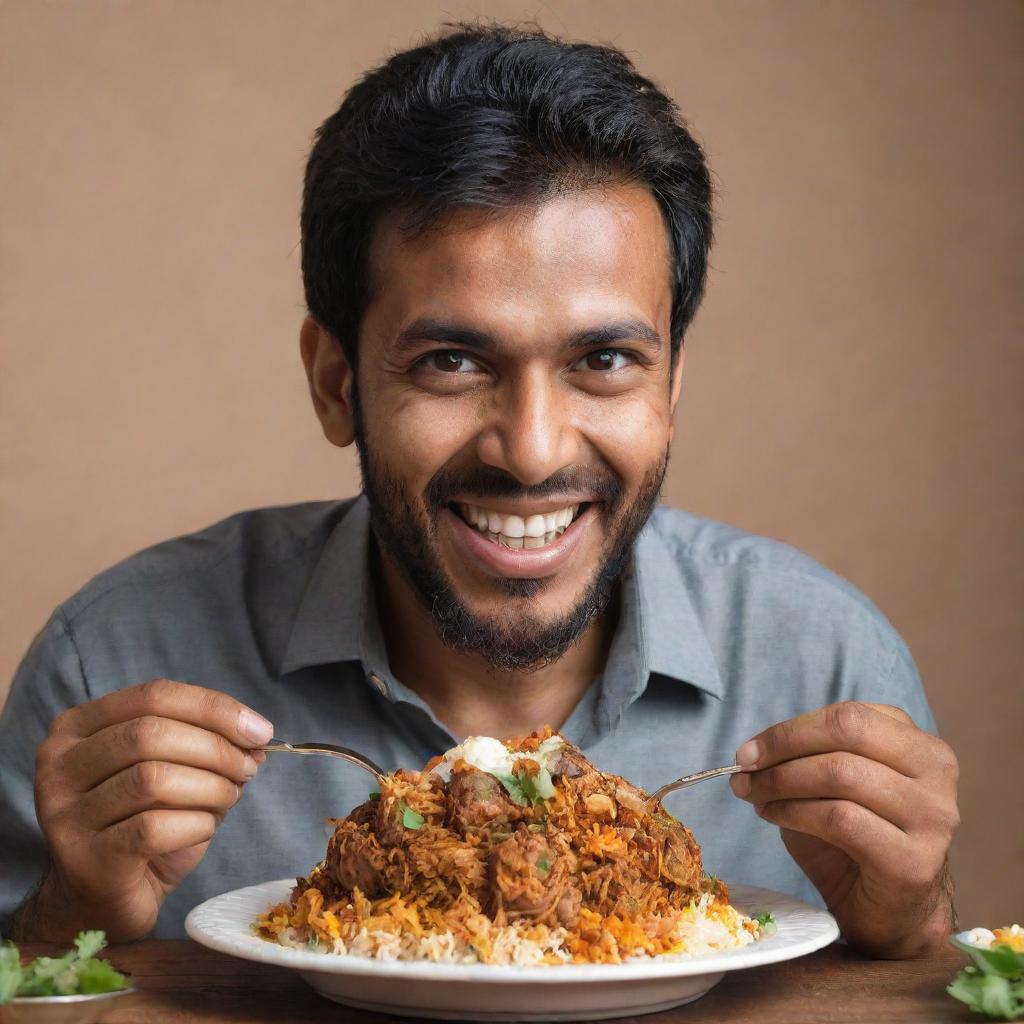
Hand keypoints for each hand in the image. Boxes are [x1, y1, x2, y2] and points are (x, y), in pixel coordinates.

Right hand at [29, 679, 273, 941]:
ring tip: (228, 798)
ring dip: (210, 787)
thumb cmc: (140, 823)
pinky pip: (154, 828)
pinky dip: (196, 824)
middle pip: (152, 734)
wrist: (99, 899)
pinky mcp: (85, 859)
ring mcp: (64, 814)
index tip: (260, 730)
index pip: (154, 695)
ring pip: (153, 779)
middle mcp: (59, 765)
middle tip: (248, 769)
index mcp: (78, 727)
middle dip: (216, 749)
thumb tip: (256, 734)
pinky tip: (204, 828)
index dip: (214, 708)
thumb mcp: (171, 769)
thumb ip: (205, 742)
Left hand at [729, 701, 958, 957]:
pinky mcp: (915, 861)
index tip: (750, 749)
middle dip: (784, 747)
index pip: (848, 716)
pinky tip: (772, 817)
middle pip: (847, 735)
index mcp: (919, 744)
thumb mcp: (832, 784)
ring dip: (781, 782)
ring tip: (754, 795)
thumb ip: (806, 757)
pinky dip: (793, 812)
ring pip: (841, 774)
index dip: (791, 729)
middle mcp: (936, 774)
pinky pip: (840, 819)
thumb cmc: (857, 839)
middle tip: (744, 767)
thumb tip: (752, 752)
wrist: (892, 912)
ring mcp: (932, 818)